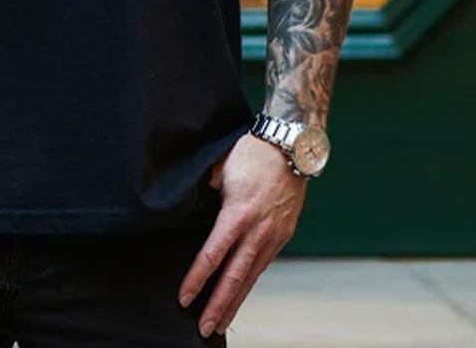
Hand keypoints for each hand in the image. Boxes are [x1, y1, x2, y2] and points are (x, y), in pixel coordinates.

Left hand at [177, 133, 306, 337]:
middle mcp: (257, 231)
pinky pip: (262, 265)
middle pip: (234, 276)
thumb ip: (206, 188)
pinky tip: (240, 295)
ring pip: (251, 277)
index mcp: (238, 214)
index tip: (184, 297)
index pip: (213, 254)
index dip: (197, 278)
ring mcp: (273, 235)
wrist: (290, 147)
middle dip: (217, 305)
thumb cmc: (251, 153)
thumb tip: (193, 201)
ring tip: (220, 323)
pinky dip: (250, 283)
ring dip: (235, 302)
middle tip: (203, 329)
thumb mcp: (220, 167)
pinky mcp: (283, 235)